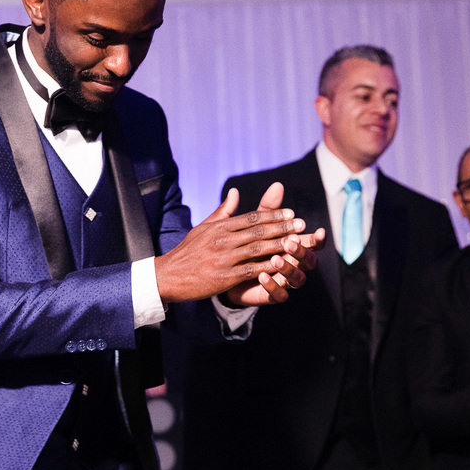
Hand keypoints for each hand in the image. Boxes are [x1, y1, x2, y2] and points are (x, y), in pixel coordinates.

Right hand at [158, 181, 323, 305]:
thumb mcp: (202, 228)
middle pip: (258, 230)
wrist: (168, 276)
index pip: (251, 217)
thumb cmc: (187, 252)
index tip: (290, 213)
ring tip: (298, 242)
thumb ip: (222, 212)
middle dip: (282, 227)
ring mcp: (223, 258)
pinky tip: (282, 265)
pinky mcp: (224, 277)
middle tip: (301, 224)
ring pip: (258, 249)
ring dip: (280, 245)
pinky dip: (268, 266)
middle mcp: (222, 240)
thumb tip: (234, 192)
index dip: (273, 215)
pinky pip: (251, 270)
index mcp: (219, 227)